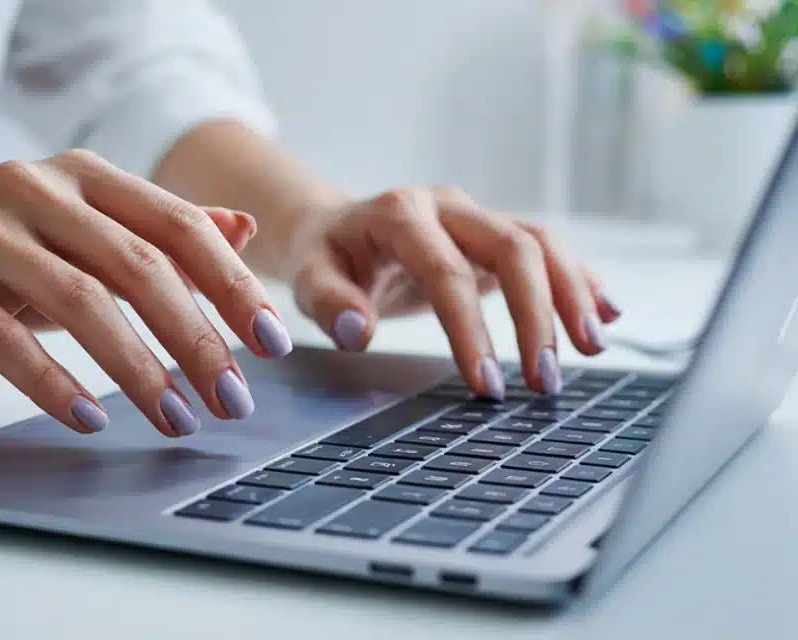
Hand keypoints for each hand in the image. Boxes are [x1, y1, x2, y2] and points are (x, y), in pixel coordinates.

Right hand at [0, 150, 293, 435]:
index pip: (178, 226)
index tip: (271, 343)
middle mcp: (34, 186)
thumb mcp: (77, 239)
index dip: (232, 286)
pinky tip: (89, 420)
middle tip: (232, 399)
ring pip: (80, 301)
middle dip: (196, 339)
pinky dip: (53, 384)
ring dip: (138, 370)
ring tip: (176, 419)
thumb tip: (241, 231)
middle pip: (138, 266)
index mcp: (82, 174)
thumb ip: (155, 232)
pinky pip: (3, 338)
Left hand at [289, 187, 620, 398]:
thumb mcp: (310, 278)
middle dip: (537, 315)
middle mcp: (447, 206)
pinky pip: (546, 251)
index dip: (470, 328)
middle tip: (546, 380)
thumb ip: (329, 303)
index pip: (446, 271)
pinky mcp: (492, 236)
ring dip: (572, 294)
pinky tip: (606, 312)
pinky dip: (577, 280)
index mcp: (399, 213)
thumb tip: (357, 332)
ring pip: (540, 243)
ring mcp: (475, 217)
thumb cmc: (324, 256)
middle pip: (513, 246)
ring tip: (593, 347)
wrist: (334, 227)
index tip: (486, 384)